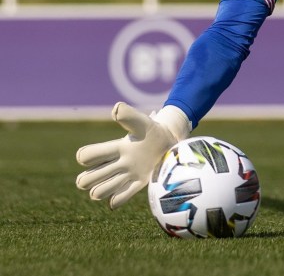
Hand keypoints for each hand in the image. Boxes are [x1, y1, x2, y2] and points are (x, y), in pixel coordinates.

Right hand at [76, 102, 190, 208]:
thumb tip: (114, 110)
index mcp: (114, 149)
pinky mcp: (139, 184)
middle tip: (106, 171)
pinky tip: (123, 192)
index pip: (86, 156)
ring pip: (98, 192)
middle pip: (86, 179)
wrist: (171, 142)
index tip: (98, 153)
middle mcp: (116, 164)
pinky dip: (117, 199)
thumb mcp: (141, 122)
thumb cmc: (154, 130)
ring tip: (117, 181)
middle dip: (89, 178)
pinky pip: (119, 199)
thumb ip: (128, 115)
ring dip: (102, 190)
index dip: (86, 156)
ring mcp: (126, 175)